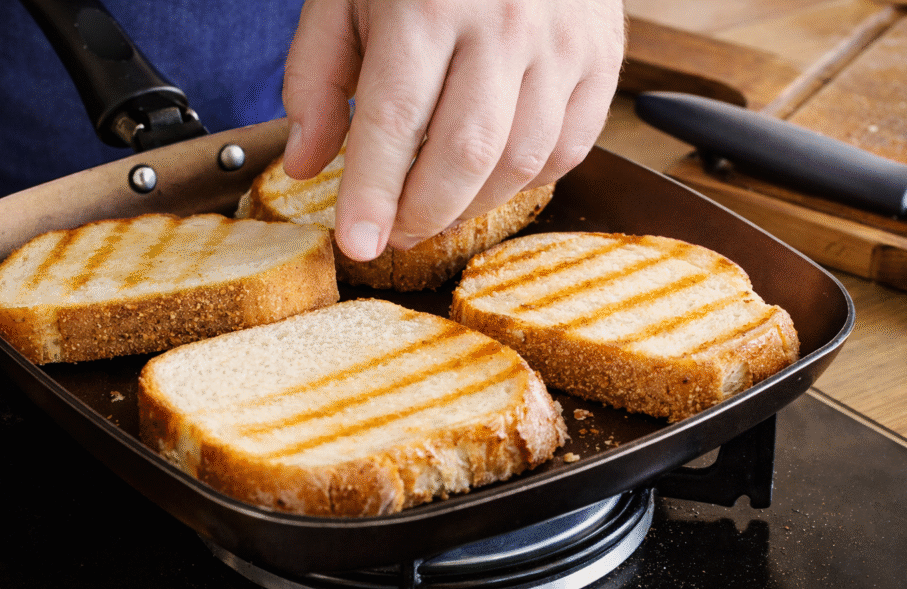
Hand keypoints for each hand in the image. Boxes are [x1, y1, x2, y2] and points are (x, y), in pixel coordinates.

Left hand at [281, 0, 624, 260]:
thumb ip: (318, 75)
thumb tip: (305, 163)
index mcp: (426, 2)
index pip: (395, 123)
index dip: (372, 196)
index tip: (357, 246)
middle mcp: (503, 22)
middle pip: (465, 155)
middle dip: (423, 214)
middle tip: (395, 234)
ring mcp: (561, 41)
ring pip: (521, 161)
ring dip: (473, 205)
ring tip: (437, 209)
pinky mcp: (601, 55)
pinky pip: (568, 147)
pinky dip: (526, 180)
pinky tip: (490, 176)